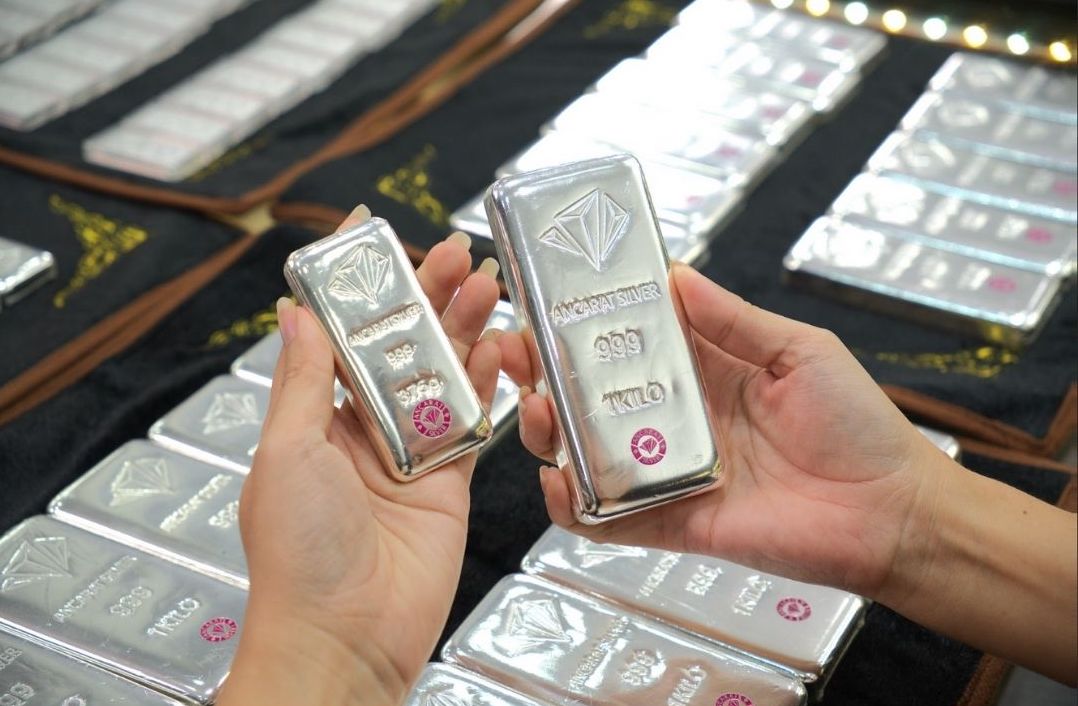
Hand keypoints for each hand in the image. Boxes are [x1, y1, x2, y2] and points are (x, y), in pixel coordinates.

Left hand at [218, 209, 501, 705]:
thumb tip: (294, 311)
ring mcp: (408, 454)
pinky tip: (498, 347)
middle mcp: (360, 430)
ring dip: (461, 328)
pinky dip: (487, 384)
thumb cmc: (299, 556)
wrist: (347, 639)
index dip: (353, 283)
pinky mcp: (448, 481)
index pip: (335, 333)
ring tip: (485, 282)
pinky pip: (471, 423)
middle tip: (451, 252)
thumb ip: (306, 380)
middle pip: (398, 346)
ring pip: (440, 375)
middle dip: (423, 295)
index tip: (369, 231)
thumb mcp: (288, 452)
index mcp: (311, 418)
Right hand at [497, 262, 943, 597]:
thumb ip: (734, 320)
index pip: (626, 342)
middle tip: (514, 353)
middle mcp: (673, 420)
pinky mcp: (670, 522)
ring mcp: (666, 472)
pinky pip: (606, 518)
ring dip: (549, 433)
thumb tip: (675, 275)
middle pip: (589, 398)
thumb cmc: (858, 424)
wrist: (891, 512)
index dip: (582, 323)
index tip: (544, 299)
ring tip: (537, 410)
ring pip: (585, 454)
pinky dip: (573, 505)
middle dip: (543, 375)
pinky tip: (558, 480)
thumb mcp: (800, 352)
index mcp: (701, 372)